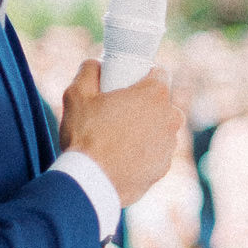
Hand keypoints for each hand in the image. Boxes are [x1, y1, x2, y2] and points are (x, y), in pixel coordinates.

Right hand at [59, 58, 183, 206]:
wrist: (90, 182)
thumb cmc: (85, 136)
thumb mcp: (77, 95)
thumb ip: (88, 71)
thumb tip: (96, 64)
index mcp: (154, 95)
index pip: (159, 73)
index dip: (144, 75)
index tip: (129, 83)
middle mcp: (170, 118)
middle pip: (161, 103)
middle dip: (144, 105)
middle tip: (118, 112)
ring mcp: (169, 145)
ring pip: (160, 130)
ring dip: (146, 130)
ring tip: (117, 138)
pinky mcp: (164, 168)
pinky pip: (156, 154)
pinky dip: (143, 154)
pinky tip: (121, 158)